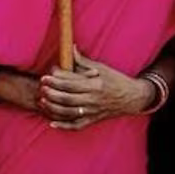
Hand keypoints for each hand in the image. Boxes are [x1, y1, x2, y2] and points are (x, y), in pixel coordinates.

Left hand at [37, 49, 153, 129]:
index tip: (47, 75)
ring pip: (68, 112)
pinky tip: (52, 123)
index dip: (55, 79)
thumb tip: (71, 48)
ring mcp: (93, 111)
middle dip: (51, 92)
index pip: (70, 83)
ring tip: (42, 100)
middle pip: (66, 98)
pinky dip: (64, 126)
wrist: (133, 98)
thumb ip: (83, 60)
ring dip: (53, 107)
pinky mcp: (93, 120)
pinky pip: (77, 126)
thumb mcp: (101, 68)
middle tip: (42, 86)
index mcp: (94, 85)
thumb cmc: (116, 80)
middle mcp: (93, 100)